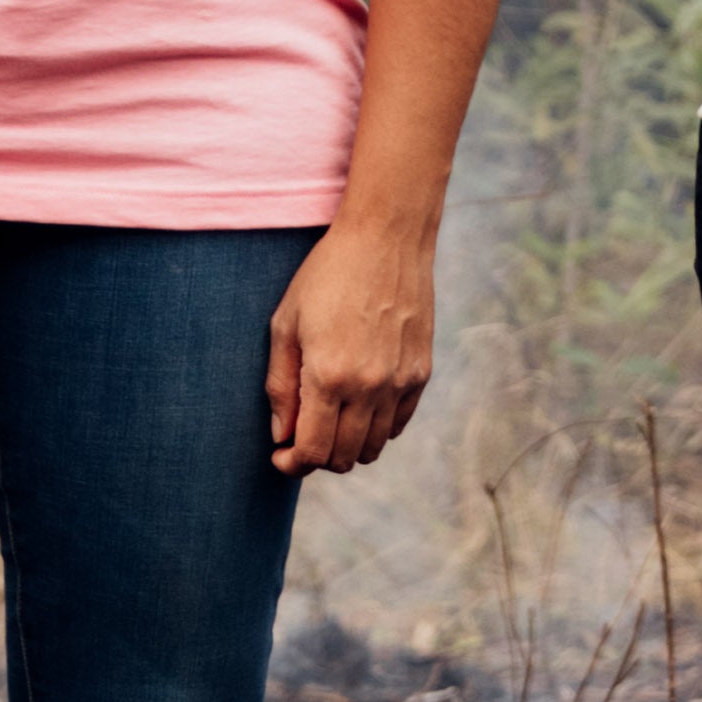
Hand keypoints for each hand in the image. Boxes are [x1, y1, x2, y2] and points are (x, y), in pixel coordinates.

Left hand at [266, 211, 435, 476]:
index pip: (312, 451)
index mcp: (328, 375)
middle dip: (316, 458)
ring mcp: (400, 382)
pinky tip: (359, 408)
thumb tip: (281, 434)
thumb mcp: (286, 324)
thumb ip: (280, 384)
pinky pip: (398, 425)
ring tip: (330, 422)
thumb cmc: (327, 275)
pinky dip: (377, 429)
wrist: (387, 237)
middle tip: (301, 439)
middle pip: (343, 457)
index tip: (281, 457)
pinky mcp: (420, 373)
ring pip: (374, 447)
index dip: (292, 464)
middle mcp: (368, 386)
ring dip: (347, 447)